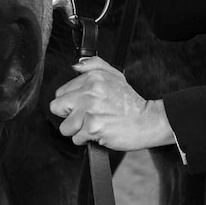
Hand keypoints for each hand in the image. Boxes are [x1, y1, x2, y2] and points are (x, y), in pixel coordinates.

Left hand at [49, 56, 173, 150]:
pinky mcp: (92, 127)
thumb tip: (75, 65)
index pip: (61, 92)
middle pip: (57, 108)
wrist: (148, 121)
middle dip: (69, 115)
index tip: (83, 106)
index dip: (71, 102)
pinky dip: (87, 140)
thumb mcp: (115, 75)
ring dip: (77, 130)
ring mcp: (90, 110)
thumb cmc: (130, 103)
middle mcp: (90, 91)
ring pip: (65, 126)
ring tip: (93, 125)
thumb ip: (94, 65)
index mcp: (93, 78)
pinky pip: (76, 139)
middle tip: (86, 117)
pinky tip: (100, 132)